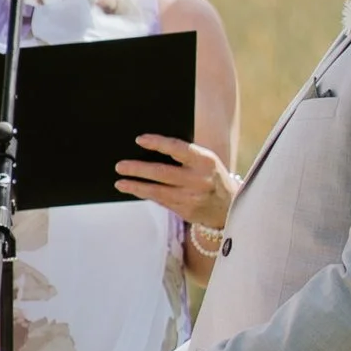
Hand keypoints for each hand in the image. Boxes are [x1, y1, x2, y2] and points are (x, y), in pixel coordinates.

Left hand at [113, 131, 237, 231]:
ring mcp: (191, 197)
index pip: (178, 148)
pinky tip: (133, 190)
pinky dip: (145, 194)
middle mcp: (198, 179)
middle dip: (137, 169)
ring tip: (120, 182)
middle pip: (161, 172)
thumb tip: (151, 148)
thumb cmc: (211, 176)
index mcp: (205, 160)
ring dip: (135, 186)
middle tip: (120, 166)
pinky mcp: (185, 211)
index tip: (139, 140)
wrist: (230, 206)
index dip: (157, 143)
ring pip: (157, 191)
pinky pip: (160, 201)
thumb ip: (185, 155)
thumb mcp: (206, 160)